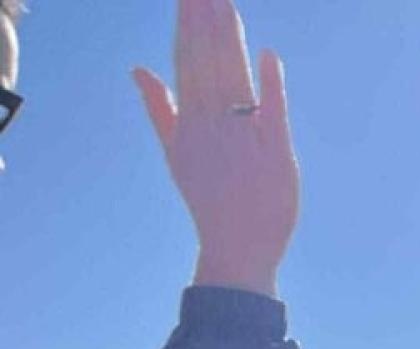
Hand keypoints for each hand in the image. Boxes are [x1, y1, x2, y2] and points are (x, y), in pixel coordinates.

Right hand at [133, 0, 297, 297]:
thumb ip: (159, 107)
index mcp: (189, 123)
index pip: (187, 63)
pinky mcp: (277, 153)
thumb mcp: (176, 153)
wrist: (237, 248)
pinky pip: (273, 112)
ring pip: (235, 80)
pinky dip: (270, 85)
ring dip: (230, 40)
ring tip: (225, 4)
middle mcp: (214, 126)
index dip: (188, 26)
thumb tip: (137, 68)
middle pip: (209, 63)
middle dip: (206, 22)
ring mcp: (245, 139)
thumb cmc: (209, 200)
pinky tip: (267, 55)